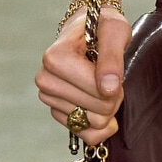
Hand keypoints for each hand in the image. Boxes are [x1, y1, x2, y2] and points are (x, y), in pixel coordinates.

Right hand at [35, 7, 129, 142]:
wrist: (88, 30)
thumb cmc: (103, 27)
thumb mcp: (115, 31)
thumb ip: (112, 58)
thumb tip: (108, 90)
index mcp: (55, 58)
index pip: (97, 92)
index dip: (115, 85)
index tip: (114, 68)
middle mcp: (45, 79)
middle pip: (95, 112)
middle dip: (111, 98)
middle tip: (110, 77)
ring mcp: (48, 97)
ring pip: (91, 123)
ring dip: (105, 109)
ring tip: (102, 84)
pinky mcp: (55, 110)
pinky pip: (84, 134)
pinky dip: (99, 126)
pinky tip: (104, 110)